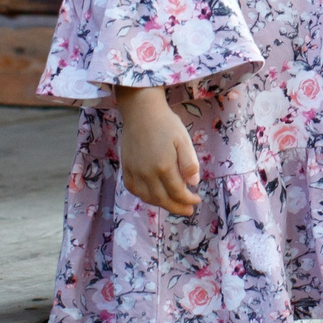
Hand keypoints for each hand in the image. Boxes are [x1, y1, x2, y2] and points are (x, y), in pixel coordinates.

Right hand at [115, 85, 202, 212]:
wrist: (142, 111)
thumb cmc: (166, 124)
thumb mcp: (184, 140)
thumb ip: (189, 162)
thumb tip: (194, 183)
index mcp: (164, 166)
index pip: (178, 192)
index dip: (188, 200)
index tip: (196, 201)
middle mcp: (147, 173)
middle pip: (162, 199)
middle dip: (176, 208)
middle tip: (187, 211)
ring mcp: (134, 171)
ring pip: (147, 197)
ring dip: (161, 204)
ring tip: (172, 204)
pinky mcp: (126, 167)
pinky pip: (133, 189)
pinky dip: (143, 196)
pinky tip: (152, 195)